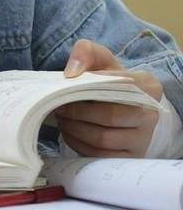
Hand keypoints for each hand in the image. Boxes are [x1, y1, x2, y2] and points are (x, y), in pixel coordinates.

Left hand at [56, 39, 162, 156]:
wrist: (119, 104)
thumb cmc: (107, 80)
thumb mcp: (100, 59)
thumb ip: (86, 52)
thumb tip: (71, 73)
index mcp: (149, 87)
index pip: (118, 87)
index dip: (89, 87)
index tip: (67, 84)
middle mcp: (150, 115)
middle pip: (110, 116)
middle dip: (76, 112)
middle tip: (58, 106)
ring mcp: (142, 139)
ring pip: (103, 139)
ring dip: (75, 129)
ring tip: (62, 118)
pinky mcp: (129, 157)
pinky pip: (100, 155)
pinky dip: (78, 144)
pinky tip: (70, 132)